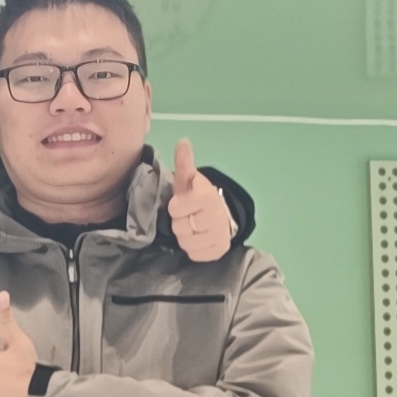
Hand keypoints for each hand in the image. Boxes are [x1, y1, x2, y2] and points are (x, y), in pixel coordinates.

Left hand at [164, 136, 230, 262]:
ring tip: (192, 227)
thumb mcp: (188, 179)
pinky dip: (193, 248)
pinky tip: (198, 238)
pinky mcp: (220, 250)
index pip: (177, 207)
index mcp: (209, 196)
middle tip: (187, 216)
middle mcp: (217, 216)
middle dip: (180, 222)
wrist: (219, 214)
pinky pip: (195, 255)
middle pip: (180, 227)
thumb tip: (183, 141)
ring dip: (185, 236)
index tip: (180, 204)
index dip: (176, 207)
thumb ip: (184, 162)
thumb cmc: (197, 196)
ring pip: (186, 243)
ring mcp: (221, 234)